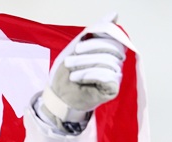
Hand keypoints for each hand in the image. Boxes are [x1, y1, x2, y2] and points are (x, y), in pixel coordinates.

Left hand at [42, 14, 127, 128]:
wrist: (56, 97)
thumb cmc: (65, 74)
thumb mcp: (75, 48)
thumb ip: (94, 31)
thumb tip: (114, 14)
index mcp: (107, 51)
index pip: (114, 37)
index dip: (98, 38)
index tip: (78, 46)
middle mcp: (114, 62)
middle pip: (112, 48)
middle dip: (88, 51)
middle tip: (69, 61)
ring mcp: (115, 76)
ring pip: (108, 61)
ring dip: (85, 64)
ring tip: (70, 72)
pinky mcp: (112, 88)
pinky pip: (107, 75)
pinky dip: (89, 74)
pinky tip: (77, 78)